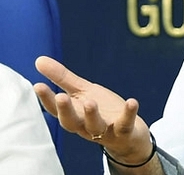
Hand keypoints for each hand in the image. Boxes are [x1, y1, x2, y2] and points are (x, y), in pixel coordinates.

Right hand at [33, 56, 153, 164]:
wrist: (129, 136)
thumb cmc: (102, 112)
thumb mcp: (83, 92)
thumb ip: (62, 79)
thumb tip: (39, 60)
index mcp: (74, 114)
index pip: (56, 109)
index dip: (46, 99)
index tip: (38, 85)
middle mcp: (86, 125)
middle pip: (71, 121)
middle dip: (65, 110)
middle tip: (60, 96)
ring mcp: (105, 130)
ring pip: (95, 126)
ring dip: (91, 114)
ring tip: (90, 101)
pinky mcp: (124, 132)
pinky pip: (125, 124)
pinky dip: (128, 114)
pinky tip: (131, 102)